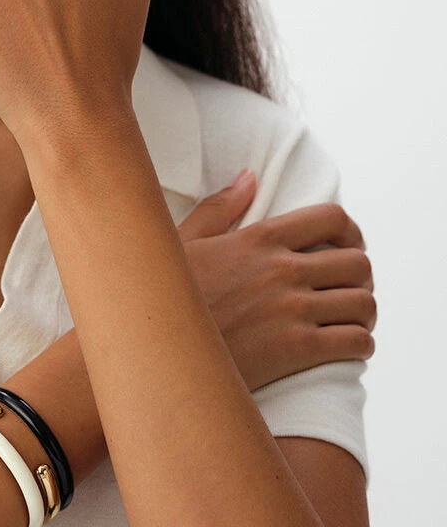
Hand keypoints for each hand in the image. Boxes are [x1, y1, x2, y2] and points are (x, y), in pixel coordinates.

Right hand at [178, 172, 376, 392]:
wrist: (161, 347)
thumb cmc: (168, 293)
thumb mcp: (184, 240)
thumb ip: (219, 207)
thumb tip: (248, 177)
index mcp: (260, 238)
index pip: (332, 218)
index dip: (351, 231)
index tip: (347, 246)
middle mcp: (283, 269)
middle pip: (358, 263)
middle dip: (360, 276)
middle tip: (346, 288)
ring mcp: (293, 310)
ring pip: (364, 303)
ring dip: (362, 312)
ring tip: (347, 319)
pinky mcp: (297, 350)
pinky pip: (357, 342)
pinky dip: (359, 344)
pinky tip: (342, 345)